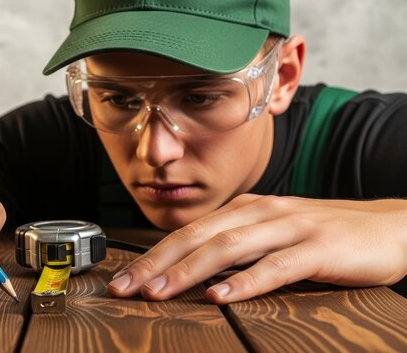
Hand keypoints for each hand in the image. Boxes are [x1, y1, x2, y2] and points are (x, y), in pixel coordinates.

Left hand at [108, 194, 406, 303]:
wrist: (390, 226)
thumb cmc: (323, 235)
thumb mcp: (271, 234)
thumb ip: (236, 245)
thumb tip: (190, 269)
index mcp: (245, 208)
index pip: (189, 232)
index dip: (152, 256)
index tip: (124, 280)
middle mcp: (261, 211)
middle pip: (198, 236)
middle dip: (157, 263)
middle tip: (126, 288)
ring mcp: (290, 226)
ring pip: (229, 247)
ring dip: (189, 272)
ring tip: (159, 293)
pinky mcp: (319, 247)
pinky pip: (276, 266)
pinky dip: (246, 281)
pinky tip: (222, 296)